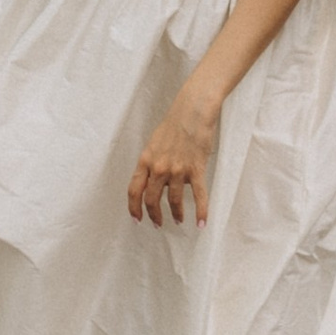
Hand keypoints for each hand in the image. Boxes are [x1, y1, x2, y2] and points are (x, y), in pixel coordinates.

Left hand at [130, 87, 221, 227]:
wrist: (192, 111)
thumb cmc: (174, 124)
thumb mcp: (154, 143)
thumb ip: (151, 163)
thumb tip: (153, 181)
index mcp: (146, 160)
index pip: (134, 190)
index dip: (134, 208)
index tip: (137, 219)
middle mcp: (159, 168)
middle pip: (151, 200)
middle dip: (154, 215)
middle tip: (158, 223)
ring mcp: (177, 170)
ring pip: (174, 200)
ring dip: (176, 214)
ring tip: (178, 220)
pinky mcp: (196, 169)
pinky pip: (198, 196)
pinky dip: (200, 212)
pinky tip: (201, 223)